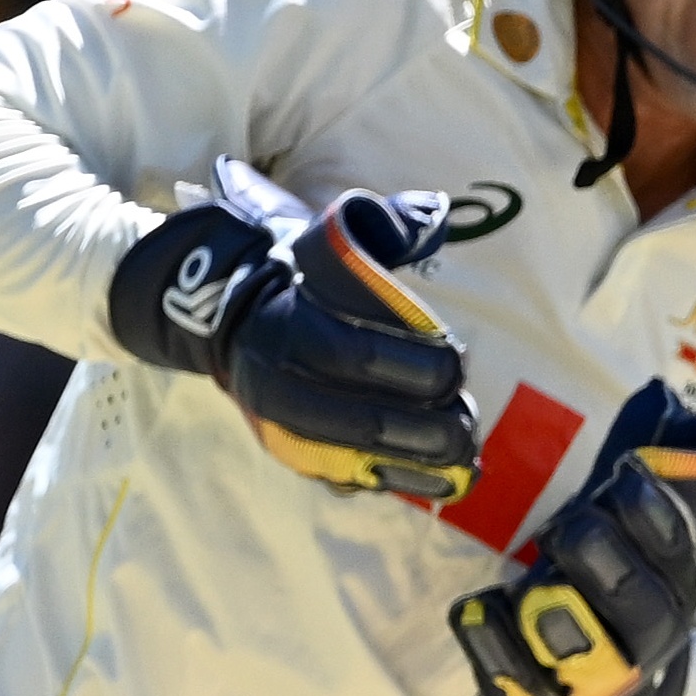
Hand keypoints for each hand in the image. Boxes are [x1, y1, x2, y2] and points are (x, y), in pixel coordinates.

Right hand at [105, 188, 475, 497]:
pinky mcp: (288, 450)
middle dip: (413, 427)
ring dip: (407, 463)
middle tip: (467, 423)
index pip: (346, 351)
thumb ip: (382, 223)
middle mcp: (271, 377)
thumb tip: (434, 213)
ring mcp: (276, 421)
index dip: (407, 364)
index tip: (457, 362)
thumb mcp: (325, 234)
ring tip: (463, 459)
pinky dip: (387, 481)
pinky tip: (438, 481)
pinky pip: (336, 477)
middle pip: (346, 417)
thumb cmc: (297, 271)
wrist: (228, 314)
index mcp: (280, 320)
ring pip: (342, 457)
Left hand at [450, 386, 695, 695]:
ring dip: (559, 601)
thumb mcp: (649, 541)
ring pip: (588, 639)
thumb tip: (661, 398)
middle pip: (637, 597)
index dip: (649, 510)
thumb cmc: (621, 588)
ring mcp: (602, 672)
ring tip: (532, 573)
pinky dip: (497, 642)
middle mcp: (649, 630)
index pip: (676, 543)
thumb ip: (651, 483)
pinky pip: (521, 674)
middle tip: (567, 524)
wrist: (613, 695)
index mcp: (675, 581)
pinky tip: (480, 608)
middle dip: (599, 554)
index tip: (618, 476)